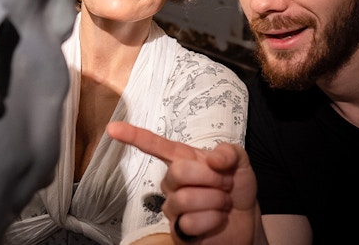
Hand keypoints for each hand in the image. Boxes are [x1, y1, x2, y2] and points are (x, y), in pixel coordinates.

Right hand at [107, 121, 260, 244]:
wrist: (245, 219)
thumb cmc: (235, 187)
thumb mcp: (239, 162)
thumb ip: (228, 152)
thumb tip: (213, 158)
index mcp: (182, 159)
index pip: (155, 145)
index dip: (133, 136)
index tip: (112, 128)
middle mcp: (172, 182)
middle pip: (179, 171)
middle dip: (211, 177)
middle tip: (225, 184)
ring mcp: (173, 207)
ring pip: (186, 199)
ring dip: (215, 201)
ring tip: (222, 203)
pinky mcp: (178, 230)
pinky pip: (191, 223)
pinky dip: (213, 220)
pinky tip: (216, 220)